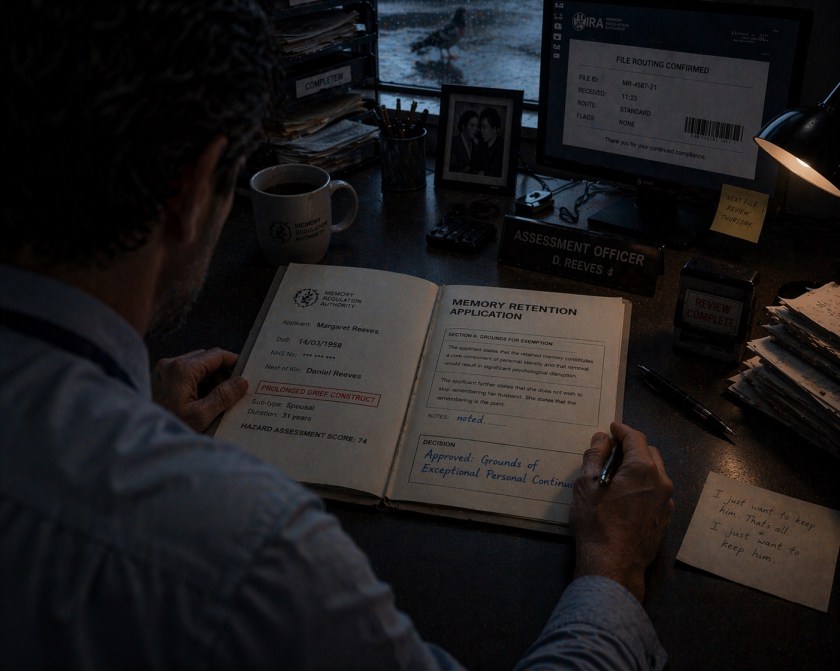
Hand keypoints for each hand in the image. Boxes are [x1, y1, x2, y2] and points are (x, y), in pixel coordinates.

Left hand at [151, 348, 247, 432]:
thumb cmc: (169, 427)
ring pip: (196, 367)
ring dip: (211, 380)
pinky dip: (198, 384)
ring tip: (221, 400)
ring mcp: (163, 371)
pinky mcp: (160, 380)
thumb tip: (242, 382)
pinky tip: (204, 401)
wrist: (141, 441)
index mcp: (182, 369)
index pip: (216, 355)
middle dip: (223, 374)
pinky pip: (185, 375)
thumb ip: (223, 396)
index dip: (234, 362)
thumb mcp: (201, 416)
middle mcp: (170, 364)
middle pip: (206, 359)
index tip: (247, 371)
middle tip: (236, 390)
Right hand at [570, 421, 673, 602]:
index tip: (611, 428)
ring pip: (656, 473)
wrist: (614, 565)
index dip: (622, 430)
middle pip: (649, 452)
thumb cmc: (596, 522)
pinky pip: (657, 492)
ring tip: (619, 474)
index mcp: (642, 468)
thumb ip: (594, 455)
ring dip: (640, 466)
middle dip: (632, 447)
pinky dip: (645, 485)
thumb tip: (602, 438)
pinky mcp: (665, 518)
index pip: (635, 437)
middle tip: (612, 451)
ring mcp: (666, 501)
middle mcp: (661, 481)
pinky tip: (629, 495)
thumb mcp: (586, 485)